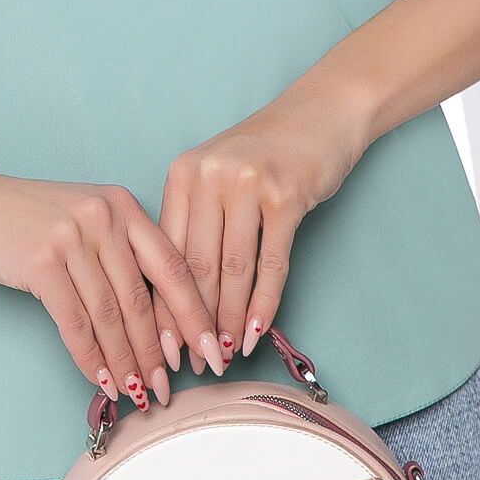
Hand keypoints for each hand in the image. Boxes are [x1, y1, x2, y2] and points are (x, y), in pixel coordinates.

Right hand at [0, 169, 225, 409]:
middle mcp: (104, 216)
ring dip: (126, 363)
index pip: (173, 268)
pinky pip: (74, 323)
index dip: (194, 316)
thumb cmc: (28, 218)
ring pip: (110, 316)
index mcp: (124, 205)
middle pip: (142, 298)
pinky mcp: (40, 261)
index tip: (210, 352)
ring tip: (139, 393)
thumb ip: (121, 256)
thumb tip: (159, 325)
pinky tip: (99, 380)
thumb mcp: (85, 221)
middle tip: (172, 388)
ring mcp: (72, 237)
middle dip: (159, 352)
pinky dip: (90, 358)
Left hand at [152, 76, 370, 373]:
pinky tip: (255, 332)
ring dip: (228, 321)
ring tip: (224, 356)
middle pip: (196, 266)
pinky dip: (262, 304)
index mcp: (183, 173)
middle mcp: (209, 176)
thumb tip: (176, 296)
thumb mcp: (216, 176)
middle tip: (193, 364)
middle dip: (193, 322)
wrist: (319, 115)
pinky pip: (271, 264)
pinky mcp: (286, 197)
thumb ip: (195, 223)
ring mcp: (248, 185)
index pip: (165, 251)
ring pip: (232, 270)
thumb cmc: (264, 153)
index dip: (162, 303)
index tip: (160, 345)